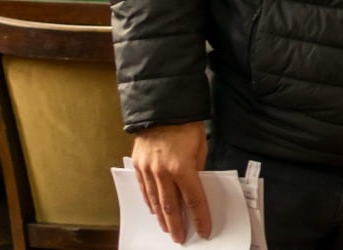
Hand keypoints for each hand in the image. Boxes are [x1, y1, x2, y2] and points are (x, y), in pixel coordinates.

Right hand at [132, 122, 211, 242]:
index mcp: (182, 168)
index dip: (200, 218)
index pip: (194, 200)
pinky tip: (154, 210)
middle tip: (180, 238)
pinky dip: (149, 202)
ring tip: (167, 228)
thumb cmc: (186, 125)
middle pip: (171, 206)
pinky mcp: (138, 165)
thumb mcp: (201, 147)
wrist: (162, 106)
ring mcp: (148, 169)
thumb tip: (195, 187)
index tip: (204, 230)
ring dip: (162, 217)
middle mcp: (163, 172)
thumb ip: (197, 170)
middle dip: (177, 225)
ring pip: (155, 201)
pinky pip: (144, 189)